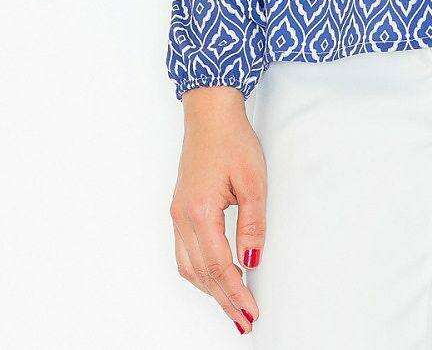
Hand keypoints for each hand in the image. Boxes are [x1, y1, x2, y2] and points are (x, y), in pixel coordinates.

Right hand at [169, 86, 266, 333]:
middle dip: (223, 299)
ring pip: (189, 267)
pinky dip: (200, 272)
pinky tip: (215, 278)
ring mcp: (177, 214)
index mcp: (200, 211)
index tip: (250, 311)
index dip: (235, 293)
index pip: (218, 265)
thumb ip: (253, 224)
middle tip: (244, 319)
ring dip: (210, 289)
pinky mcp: (180, 209)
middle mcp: (182, 217)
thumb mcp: (253, 180)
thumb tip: (252, 260)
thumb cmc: (231, 139)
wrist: (210, 113)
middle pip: (201, 273)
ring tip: (232, 305)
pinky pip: (185, 253)